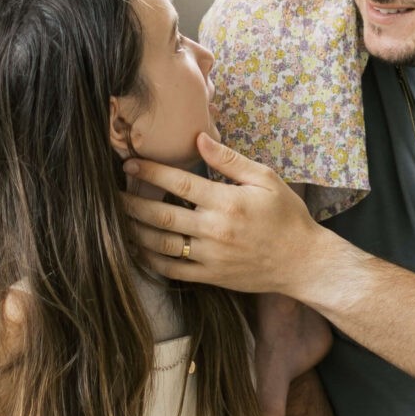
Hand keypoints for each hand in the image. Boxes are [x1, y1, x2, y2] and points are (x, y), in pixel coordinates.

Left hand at [123, 132, 320, 296]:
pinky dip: (150, 260)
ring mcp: (210, 257)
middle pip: (161, 214)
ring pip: (161, 244)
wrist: (303, 262)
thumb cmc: (287, 217)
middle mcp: (214, 230)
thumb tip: (199, 138)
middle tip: (111, 193)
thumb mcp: (265, 179)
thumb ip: (230, 160)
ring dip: (135, 231)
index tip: (129, 164)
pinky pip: (172, 270)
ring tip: (117, 219)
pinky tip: (137, 248)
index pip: (179, 182)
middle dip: (131, 203)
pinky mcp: (211, 277)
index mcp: (226, 202)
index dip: (150, 172)